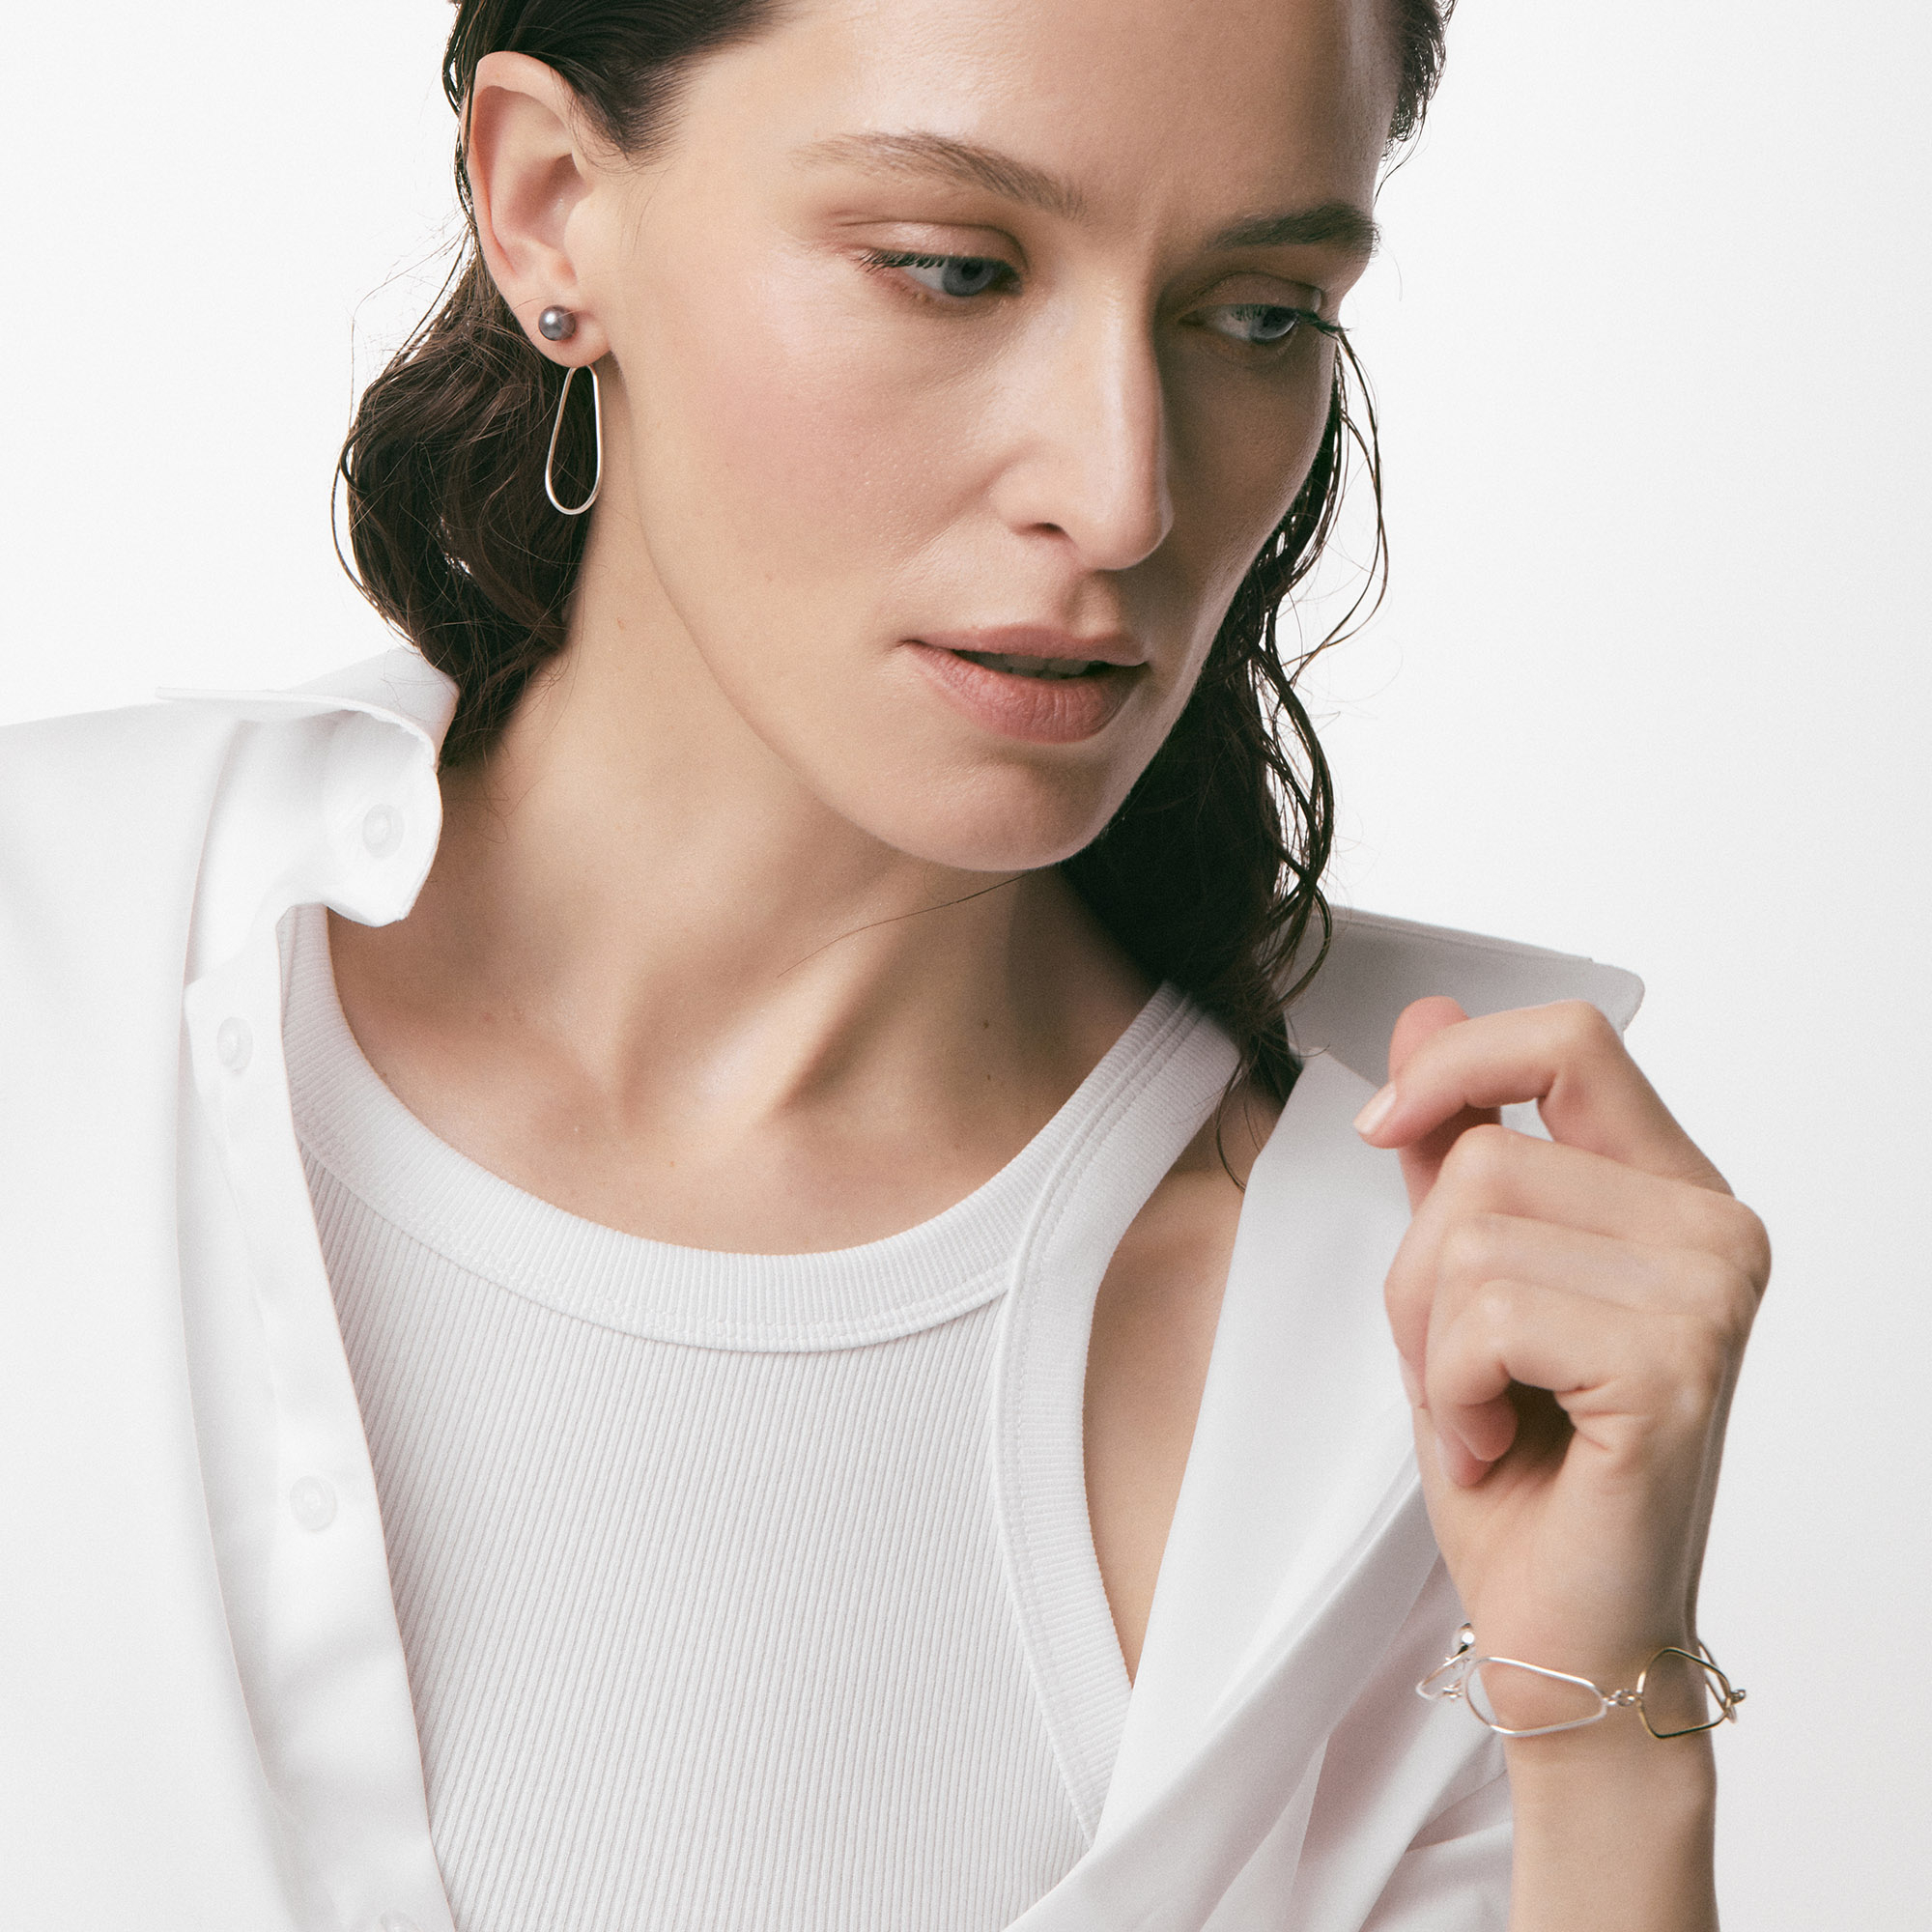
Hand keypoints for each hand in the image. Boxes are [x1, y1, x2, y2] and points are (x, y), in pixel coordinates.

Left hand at [1355, 997, 1770, 1686]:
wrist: (1566, 1629)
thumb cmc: (1522, 1463)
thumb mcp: (1462, 1281)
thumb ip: (1453, 1148)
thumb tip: (1425, 1015)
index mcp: (1673, 1192)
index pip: (1571, 1038)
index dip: (1459, 1064)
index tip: (1385, 1125)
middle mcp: (1714, 1230)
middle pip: (1483, 1156)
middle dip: (1418, 1272)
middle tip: (1455, 1369)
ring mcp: (1709, 1295)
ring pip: (1472, 1231)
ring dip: (1428, 1339)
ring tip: (1481, 1411)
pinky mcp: (1675, 1365)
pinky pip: (1484, 1313)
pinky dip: (1449, 1389)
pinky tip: (1497, 1446)